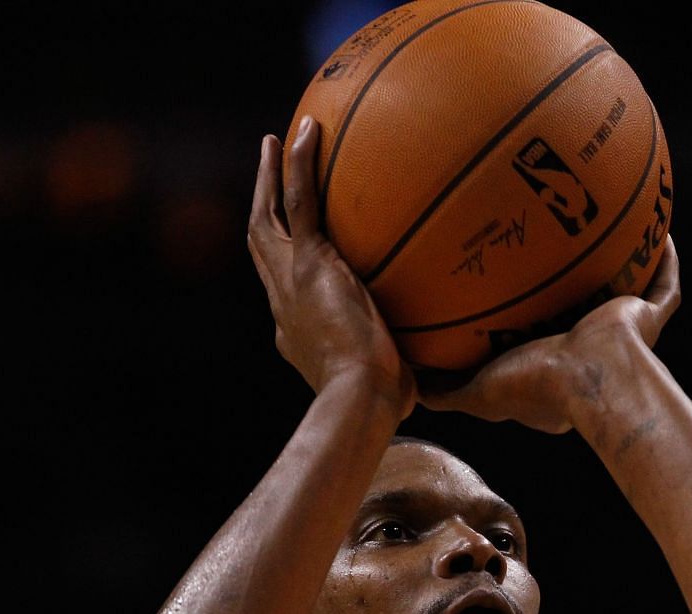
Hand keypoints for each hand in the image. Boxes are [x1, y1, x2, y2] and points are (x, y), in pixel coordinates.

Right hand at [247, 118, 413, 414]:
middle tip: (265, 175)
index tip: (292, 246)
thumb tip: (431, 386)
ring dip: (268, 177)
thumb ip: (399, 377)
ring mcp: (290, 280)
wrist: (359, 400)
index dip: (282, 264)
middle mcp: (283, 303)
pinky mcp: (309, 263)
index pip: (283, 291)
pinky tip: (306, 130)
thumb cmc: (379, 406)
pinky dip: (298, 165)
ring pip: (268, 217)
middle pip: (262, 246)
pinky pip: (299, 201)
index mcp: (296, 331)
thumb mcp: (388, 388)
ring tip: (275, 141)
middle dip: (261, 209)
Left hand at [418, 236, 681, 433]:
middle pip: (584, 305)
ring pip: (628, 290)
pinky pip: (664, 282)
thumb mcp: (477, 392)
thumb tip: (406, 383)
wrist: (591, 382)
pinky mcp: (649, 317)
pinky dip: (665, 258)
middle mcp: (592, 345)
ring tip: (611, 224)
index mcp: (557, 366)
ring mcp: (625, 332)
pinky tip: (659, 225)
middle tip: (557, 246)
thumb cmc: (535, 387)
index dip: (532, 313)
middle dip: (574, 281)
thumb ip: (443, 390)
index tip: (514, 287)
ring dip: (623, 263)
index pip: (543, 334)